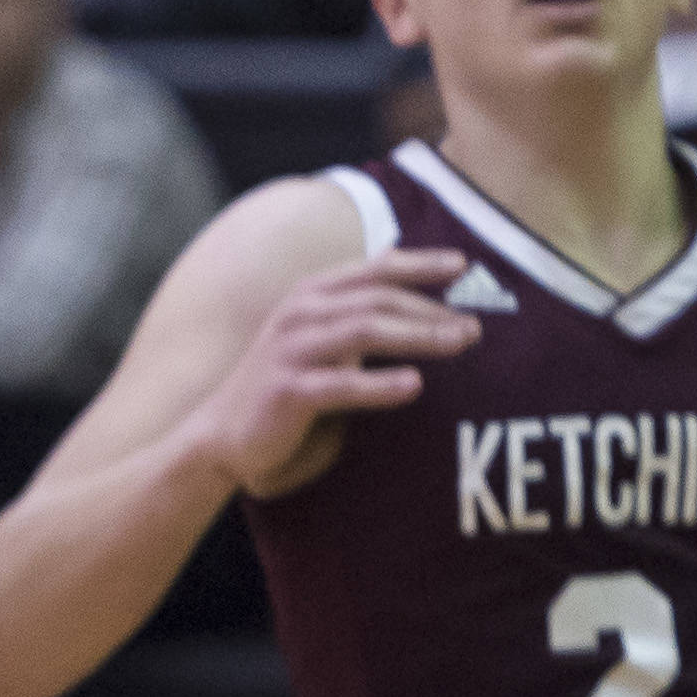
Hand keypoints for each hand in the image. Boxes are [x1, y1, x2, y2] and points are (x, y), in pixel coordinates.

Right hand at [191, 247, 479, 498]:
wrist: (221, 433)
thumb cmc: (287, 382)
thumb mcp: (321, 336)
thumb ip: (360, 314)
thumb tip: (427, 303)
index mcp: (313, 292)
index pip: (376, 267)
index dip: (421, 263)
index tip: (463, 264)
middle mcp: (302, 311)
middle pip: (379, 298)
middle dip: (432, 308)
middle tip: (475, 326)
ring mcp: (291, 349)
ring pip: (365, 330)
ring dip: (418, 335)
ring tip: (458, 344)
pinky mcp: (286, 391)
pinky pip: (340, 384)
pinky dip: (379, 383)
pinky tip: (413, 386)